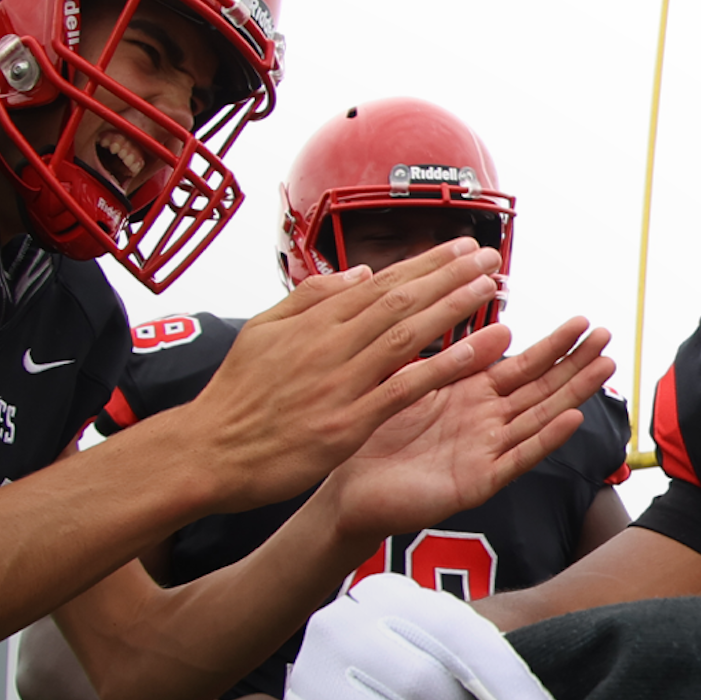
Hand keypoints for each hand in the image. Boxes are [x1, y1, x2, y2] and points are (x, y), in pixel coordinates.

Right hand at [177, 240, 511, 512]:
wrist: (209, 451)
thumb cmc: (236, 396)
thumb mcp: (262, 330)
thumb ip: (311, 297)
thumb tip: (360, 272)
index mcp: (313, 320)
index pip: (380, 283)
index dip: (425, 264)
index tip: (459, 249)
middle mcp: (330, 343)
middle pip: (400, 299)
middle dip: (450, 275)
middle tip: (490, 257)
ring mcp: (341, 382)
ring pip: (407, 335)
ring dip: (454, 309)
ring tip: (491, 290)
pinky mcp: (348, 421)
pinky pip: (404, 388)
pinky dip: (442, 368)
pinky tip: (476, 354)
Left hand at [319, 315, 617, 539]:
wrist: (347, 488)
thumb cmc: (374, 437)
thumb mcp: (415, 383)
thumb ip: (457, 359)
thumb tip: (502, 329)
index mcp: (471, 397)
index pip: (522, 366)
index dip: (553, 346)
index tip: (582, 322)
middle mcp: (486, 423)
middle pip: (541, 389)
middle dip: (575, 363)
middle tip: (607, 336)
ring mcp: (486, 453)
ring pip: (539, 418)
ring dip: (573, 393)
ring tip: (604, 367)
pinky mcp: (477, 483)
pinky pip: (517, 459)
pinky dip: (545, 440)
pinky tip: (572, 419)